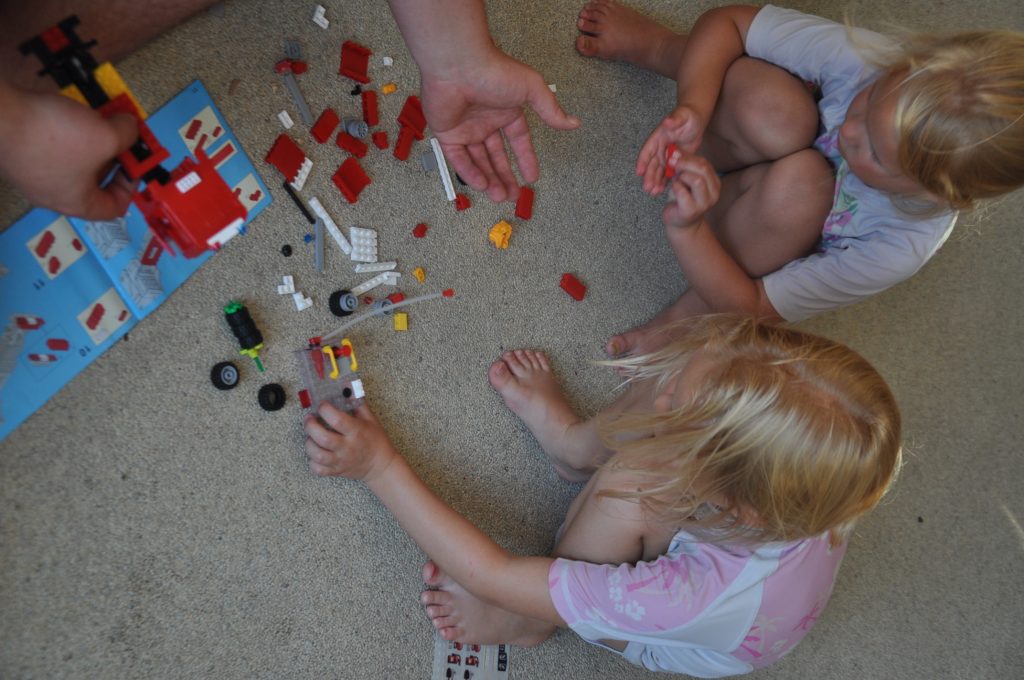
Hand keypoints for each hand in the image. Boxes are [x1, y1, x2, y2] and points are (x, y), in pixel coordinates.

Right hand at [0, 85, 138, 218]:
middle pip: (94, 182)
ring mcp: (32, 173)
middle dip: (111, 157)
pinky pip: (52, 147)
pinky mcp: (19, 152)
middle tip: (120, 135)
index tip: (135, 163)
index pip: (114, 208)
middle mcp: (53, 194)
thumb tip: (130, 128)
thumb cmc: (53, 137)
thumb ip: (128, 135)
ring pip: (73, 162)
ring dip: (89, 140)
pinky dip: (66, 132)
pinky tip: (71, 113)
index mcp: (77, 203)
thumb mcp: (106, 137)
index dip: (131, 186)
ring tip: (98, 119)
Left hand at [304, 402, 399, 481]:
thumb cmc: (376, 441)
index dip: (325, 410)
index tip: (323, 405)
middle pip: (322, 438)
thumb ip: (357, 404)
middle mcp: (347, 447)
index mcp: (356, 432)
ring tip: (311, 436)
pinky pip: (318, 469)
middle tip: (309, 419)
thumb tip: (347, 388)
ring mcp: (341, 461)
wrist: (380, 466)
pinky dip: (312, 462)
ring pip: (317, 455)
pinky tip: (315, 453)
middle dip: (311, 426)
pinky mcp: (336, 471)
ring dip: (309, 444)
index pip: (337, 419)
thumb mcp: (371, 419)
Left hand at [421, 50, 579, 201]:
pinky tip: (483, 185)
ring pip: (478, 160)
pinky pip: (458, 158)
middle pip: (497, 156)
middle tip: (514, 196)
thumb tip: (574, 123)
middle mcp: (486, 120)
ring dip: (490, 179)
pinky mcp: (447, 133)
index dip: (526, 159)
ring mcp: (465, 128)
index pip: (518, 140)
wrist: (458, 65)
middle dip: (506, 176)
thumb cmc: (495, 71)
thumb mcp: (531, 89)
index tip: (532, 178)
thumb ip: (550, 110)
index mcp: (506, 110)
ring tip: (500, 196)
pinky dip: (470, 172)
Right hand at [636, 106, 703, 195]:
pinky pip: (668, 172)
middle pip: (652, 164)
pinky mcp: (674, 161)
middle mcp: (659, 148)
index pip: (647, 150)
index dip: (642, 161)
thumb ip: (674, 120)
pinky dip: (665, 181)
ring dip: (655, 181)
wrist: (695, 120)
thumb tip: (667, 122)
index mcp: (658, 137)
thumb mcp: (682, 115)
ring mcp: (666, 155)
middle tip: (648, 188)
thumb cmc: (687, 115)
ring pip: (658, 170)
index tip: (639, 172)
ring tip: (654, 192)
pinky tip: (662, 190)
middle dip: (649, 176)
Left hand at [661, 154, 720, 230]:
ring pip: (696, 180)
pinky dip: (675, 187)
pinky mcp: (691, 211)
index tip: (676, 158)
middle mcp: (713, 194)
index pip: (705, 164)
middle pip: (703, 170)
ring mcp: (704, 204)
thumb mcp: (687, 180)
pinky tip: (674, 189)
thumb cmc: (683, 199)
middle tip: (673, 166)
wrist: (680, 223)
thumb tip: (675, 151)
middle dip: (685, 164)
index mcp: (715, 183)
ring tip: (676, 180)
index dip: (689, 158)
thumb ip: (686, 167)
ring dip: (682, 176)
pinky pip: (682, 192)